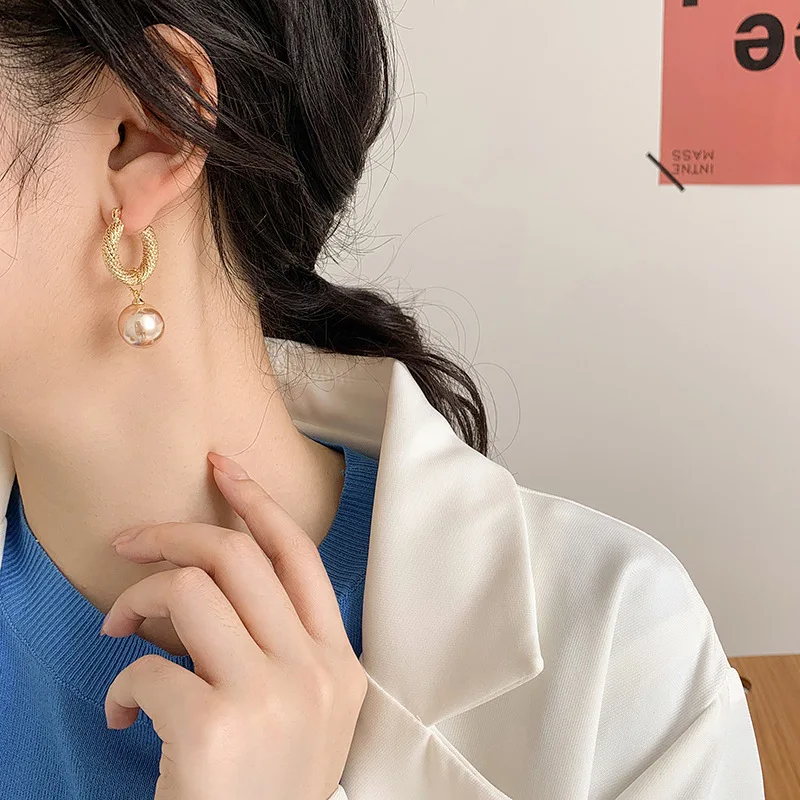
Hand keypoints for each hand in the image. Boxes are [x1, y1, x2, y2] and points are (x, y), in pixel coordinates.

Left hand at [101, 452, 366, 799]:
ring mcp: (268, 696)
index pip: (299, 554)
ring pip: (190, 590)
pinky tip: (126, 718)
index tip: (221, 467)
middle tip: (129, 542)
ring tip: (117, 633)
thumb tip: (216, 584)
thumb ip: (285, 648)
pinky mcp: (213, 728)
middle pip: (237, 555)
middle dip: (172, 533)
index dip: (257, 501)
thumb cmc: (269, 787)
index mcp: (338, 663)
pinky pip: (146, 670)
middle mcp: (312, 670)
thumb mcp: (307, 713)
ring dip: (137, 601)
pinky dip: (120, 687)